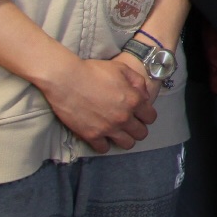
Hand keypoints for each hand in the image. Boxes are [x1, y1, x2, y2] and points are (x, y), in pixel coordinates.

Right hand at [40, 53, 156, 151]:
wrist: (66, 80)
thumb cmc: (93, 71)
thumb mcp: (121, 68)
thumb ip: (138, 82)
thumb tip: (145, 96)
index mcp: (134, 100)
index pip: (151, 117)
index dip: (147, 115)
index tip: (140, 114)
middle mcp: (124, 117)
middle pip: (141, 133)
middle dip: (138, 128)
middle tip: (129, 124)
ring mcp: (108, 128)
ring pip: (127, 144)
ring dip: (125, 139)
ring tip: (118, 132)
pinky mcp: (92, 135)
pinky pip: (104, 148)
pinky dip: (105, 144)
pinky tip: (102, 137)